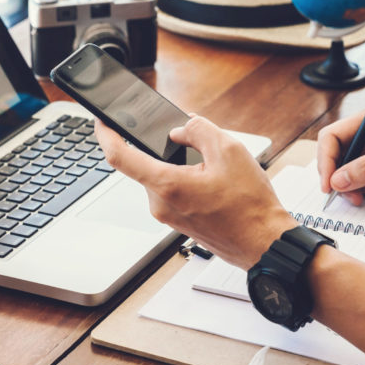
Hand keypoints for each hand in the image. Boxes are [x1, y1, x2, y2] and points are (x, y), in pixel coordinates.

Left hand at [95, 116, 296, 269]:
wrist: (263, 243)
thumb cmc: (250, 206)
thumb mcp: (230, 150)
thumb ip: (198, 130)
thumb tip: (180, 129)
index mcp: (167, 185)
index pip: (119, 156)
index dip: (105, 134)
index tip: (102, 121)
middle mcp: (159, 204)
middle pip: (147, 163)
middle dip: (166, 148)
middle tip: (196, 144)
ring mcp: (167, 216)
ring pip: (161, 177)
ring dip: (179, 165)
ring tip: (213, 170)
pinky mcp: (176, 222)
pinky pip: (171, 191)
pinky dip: (185, 180)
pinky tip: (212, 183)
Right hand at [317, 107, 364, 204]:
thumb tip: (339, 179)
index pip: (333, 137)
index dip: (327, 160)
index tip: (329, 183)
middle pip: (338, 154)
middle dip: (338, 176)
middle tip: (344, 195)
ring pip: (349, 168)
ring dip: (351, 185)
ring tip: (362, 196)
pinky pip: (364, 177)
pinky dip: (364, 187)